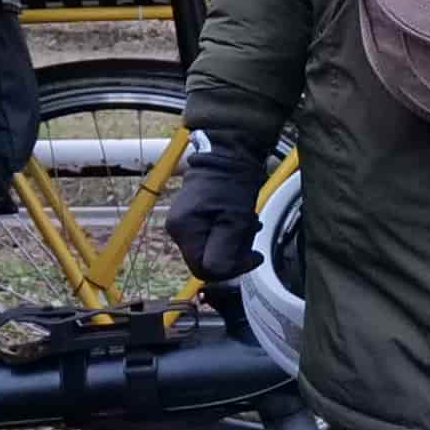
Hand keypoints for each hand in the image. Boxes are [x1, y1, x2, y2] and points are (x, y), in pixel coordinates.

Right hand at [165, 132, 268, 295]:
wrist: (228, 154)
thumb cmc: (231, 182)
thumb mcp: (235, 221)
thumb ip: (226, 252)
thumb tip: (220, 275)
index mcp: (183, 230)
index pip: (203, 269)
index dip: (230, 269)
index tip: (252, 256)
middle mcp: (177, 229)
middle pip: (206, 260)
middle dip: (233, 254)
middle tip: (250, 235)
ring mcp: (183, 223)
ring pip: (210, 250)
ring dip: (233, 243)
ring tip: (247, 223)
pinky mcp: (191, 217)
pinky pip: (210, 237)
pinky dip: (228, 234)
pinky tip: (239, 221)